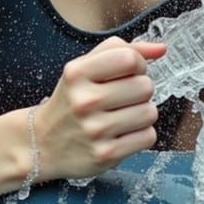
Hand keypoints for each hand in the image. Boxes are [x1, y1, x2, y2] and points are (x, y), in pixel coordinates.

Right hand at [34, 37, 165, 182]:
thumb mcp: (84, 68)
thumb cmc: (70, 101)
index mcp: (77, 73)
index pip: (129, 59)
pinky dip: (140, 134)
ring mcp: (95, 130)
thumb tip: (161, 49)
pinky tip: (122, 133)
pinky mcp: (106, 154)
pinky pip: (148, 137)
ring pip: (150, 112)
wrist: (42, 143)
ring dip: (142, 113)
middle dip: (140, 90)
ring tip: (122, 116)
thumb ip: (121, 51)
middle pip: (145, 86)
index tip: (129, 72)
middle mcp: (84, 101)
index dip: (138, 64)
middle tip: (122, 97)